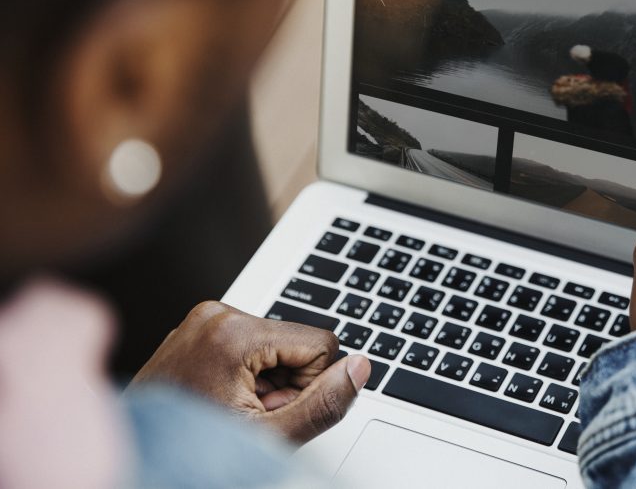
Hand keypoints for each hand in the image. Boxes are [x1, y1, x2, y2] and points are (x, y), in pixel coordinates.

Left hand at [129, 301, 369, 443]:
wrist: (136, 460)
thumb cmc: (192, 455)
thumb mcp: (270, 436)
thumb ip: (323, 404)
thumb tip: (360, 368)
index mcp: (233, 332)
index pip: (321, 343)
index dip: (308, 386)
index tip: (273, 411)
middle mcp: (216, 314)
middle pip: (297, 342)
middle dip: (285, 384)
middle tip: (250, 415)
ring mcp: (203, 319)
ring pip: (276, 345)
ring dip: (267, 381)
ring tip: (235, 410)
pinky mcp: (198, 327)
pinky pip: (250, 343)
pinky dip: (248, 374)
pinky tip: (225, 399)